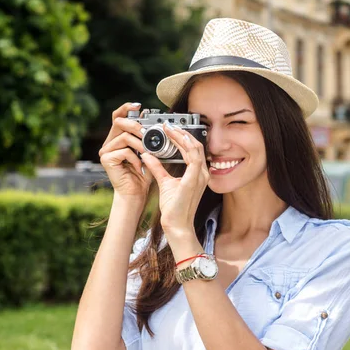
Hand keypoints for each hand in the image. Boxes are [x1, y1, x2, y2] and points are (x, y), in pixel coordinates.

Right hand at [99, 103, 152, 200]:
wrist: (135, 194)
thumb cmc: (142, 173)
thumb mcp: (147, 151)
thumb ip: (146, 136)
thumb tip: (149, 117)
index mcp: (117, 137)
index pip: (118, 116)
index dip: (126, 108)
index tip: (139, 106)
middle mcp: (109, 142)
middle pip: (119, 122)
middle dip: (136, 125)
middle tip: (147, 134)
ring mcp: (105, 151)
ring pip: (124, 137)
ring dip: (140, 145)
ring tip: (147, 154)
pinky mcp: (106, 160)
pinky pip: (124, 151)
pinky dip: (135, 158)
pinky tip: (139, 166)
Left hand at [140, 123, 209, 237]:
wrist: (177, 225)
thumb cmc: (174, 207)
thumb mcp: (164, 182)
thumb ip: (157, 168)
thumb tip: (147, 155)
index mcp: (197, 174)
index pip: (193, 150)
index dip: (183, 137)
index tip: (170, 130)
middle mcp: (201, 173)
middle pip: (196, 145)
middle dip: (182, 133)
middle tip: (168, 125)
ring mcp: (200, 176)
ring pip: (195, 148)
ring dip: (182, 136)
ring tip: (169, 128)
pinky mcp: (193, 180)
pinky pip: (192, 157)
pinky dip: (183, 145)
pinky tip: (173, 139)